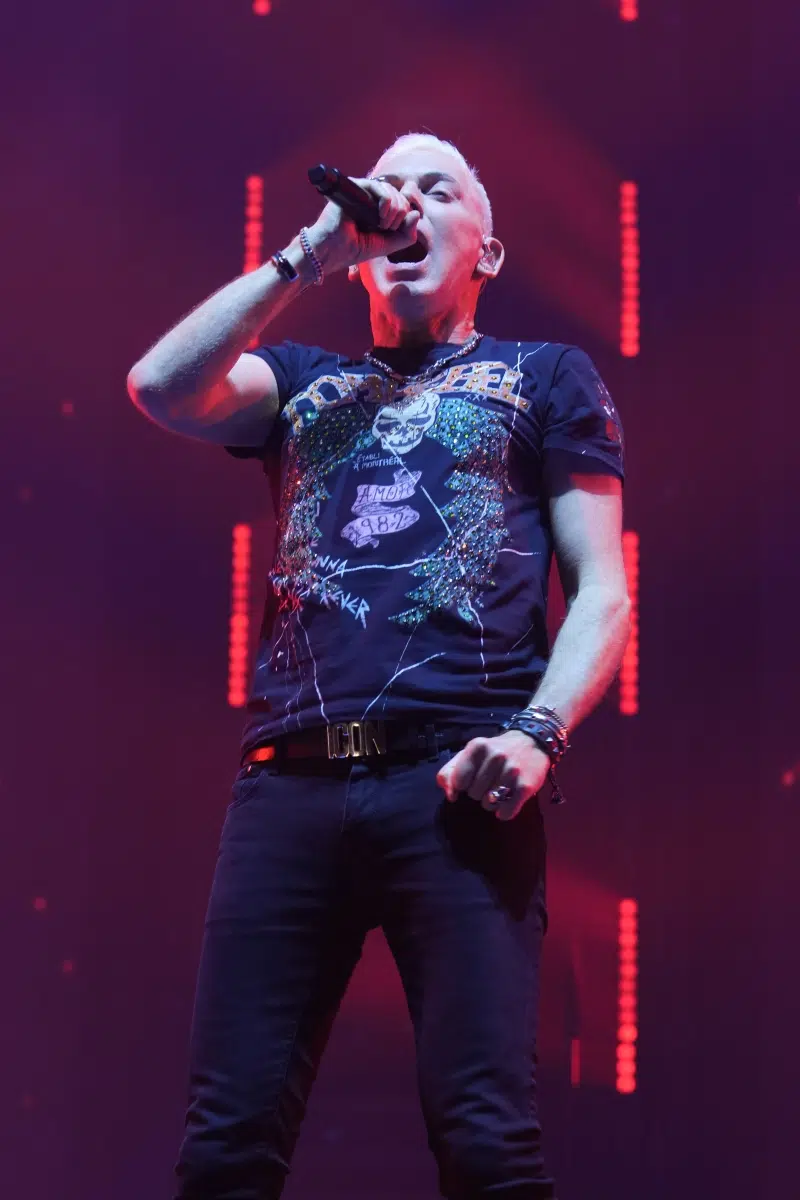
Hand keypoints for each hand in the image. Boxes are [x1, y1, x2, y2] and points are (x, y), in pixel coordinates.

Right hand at [305, 178, 420, 274]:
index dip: (407, 215)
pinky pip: (379, 186)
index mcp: (380, 209)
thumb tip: (417, 213)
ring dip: (394, 210)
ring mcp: (364, 192)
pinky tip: (381, 215)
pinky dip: (386, 201)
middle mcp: (372, 198)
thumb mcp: (388, 245)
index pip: (404, 203)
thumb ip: (407, 235)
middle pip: (401, 196)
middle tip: (386, 229)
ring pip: (393, 191)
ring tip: (382, 225)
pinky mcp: (355, 187)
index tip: (395, 230)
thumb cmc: (356, 249)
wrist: (334, 250)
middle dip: (400, 214)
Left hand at [435, 730, 550, 821]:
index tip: (473, 778)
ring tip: (500, 789)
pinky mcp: (525, 786)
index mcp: (477, 747)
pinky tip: (508, 800)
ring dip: (493, 802)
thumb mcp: (470, 753)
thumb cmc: (494, 751)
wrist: (530, 742)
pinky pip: (506, 812)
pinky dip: (504, 812)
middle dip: (479, 792)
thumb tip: (451, 795)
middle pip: (474, 795)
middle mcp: (495, 756)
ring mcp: (512, 771)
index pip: (459, 782)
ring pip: (489, 805)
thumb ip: (451, 772)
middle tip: (490, 781)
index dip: (465, 784)